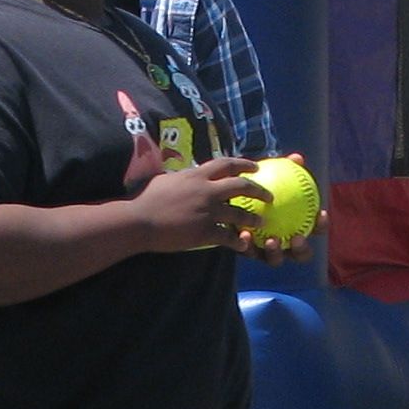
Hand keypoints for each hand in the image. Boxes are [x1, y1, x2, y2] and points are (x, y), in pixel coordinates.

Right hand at [131, 155, 263, 253]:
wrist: (139, 221)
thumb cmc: (145, 199)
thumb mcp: (165, 180)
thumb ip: (182, 178)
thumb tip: (185, 176)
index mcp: (196, 175)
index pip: (226, 164)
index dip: (244, 164)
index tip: (255, 168)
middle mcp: (206, 190)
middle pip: (241, 186)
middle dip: (259, 189)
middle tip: (269, 195)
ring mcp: (207, 212)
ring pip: (239, 213)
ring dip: (253, 218)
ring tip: (261, 222)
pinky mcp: (204, 232)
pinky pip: (228, 237)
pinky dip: (238, 241)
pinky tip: (243, 244)